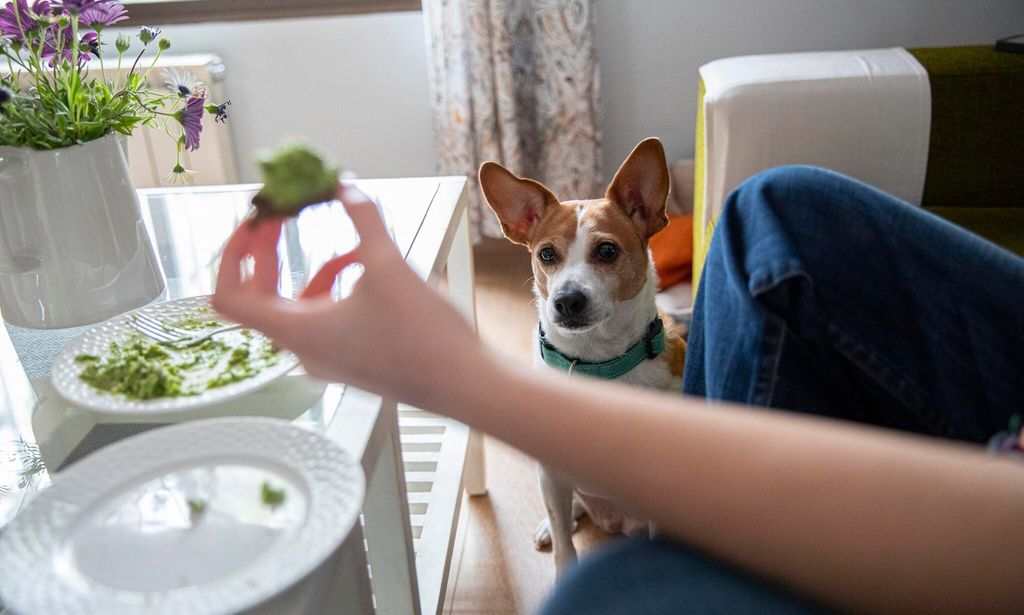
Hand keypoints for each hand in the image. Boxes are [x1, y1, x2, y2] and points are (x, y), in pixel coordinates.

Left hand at [212, 185, 481, 403]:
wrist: (465, 385)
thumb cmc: (424, 338)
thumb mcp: (390, 266)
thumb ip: (363, 219)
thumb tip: (346, 186)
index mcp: (297, 331)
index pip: (229, 297)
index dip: (231, 255)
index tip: (255, 223)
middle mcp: (304, 349)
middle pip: (261, 295)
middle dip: (271, 250)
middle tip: (288, 215)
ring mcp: (328, 357)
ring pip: (297, 305)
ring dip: (311, 268)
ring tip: (346, 243)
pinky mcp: (352, 358)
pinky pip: (326, 316)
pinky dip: (336, 287)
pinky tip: (368, 268)